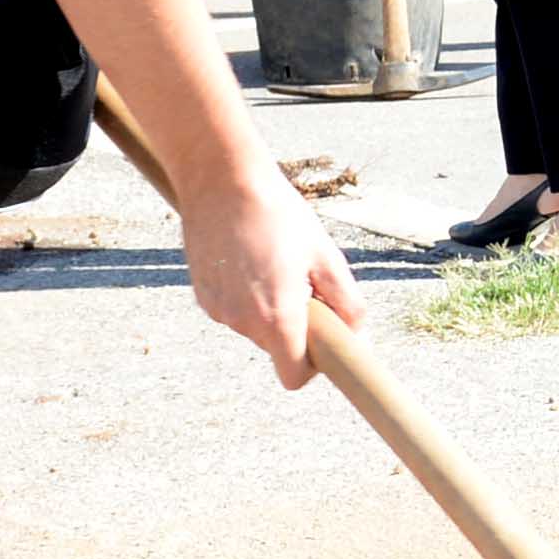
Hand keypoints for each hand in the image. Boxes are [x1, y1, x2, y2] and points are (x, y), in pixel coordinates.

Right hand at [185, 164, 363, 388]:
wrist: (222, 181)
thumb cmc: (280, 215)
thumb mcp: (326, 257)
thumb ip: (347, 303)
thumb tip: (356, 334)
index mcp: (276, 318)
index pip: (293, 377)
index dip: (312, 366)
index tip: (322, 340)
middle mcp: (242, 322)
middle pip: (277, 348)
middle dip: (294, 327)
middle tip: (303, 283)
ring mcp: (218, 310)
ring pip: (254, 327)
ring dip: (270, 308)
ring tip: (275, 263)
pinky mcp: (203, 295)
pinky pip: (234, 309)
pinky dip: (247, 295)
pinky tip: (250, 258)